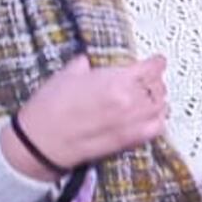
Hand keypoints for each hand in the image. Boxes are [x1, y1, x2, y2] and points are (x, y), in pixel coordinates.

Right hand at [5, 53, 167, 177]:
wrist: (41, 140)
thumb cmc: (49, 108)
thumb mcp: (67, 74)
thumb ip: (85, 64)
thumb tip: (89, 61)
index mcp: (117, 81)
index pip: (151, 68)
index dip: (156, 63)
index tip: (157, 61)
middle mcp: (130, 101)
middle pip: (157, 86)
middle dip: (153, 80)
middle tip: (147, 79)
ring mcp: (133, 122)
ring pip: (160, 105)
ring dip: (157, 99)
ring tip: (148, 96)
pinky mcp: (130, 140)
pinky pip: (157, 127)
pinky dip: (158, 119)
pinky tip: (151, 115)